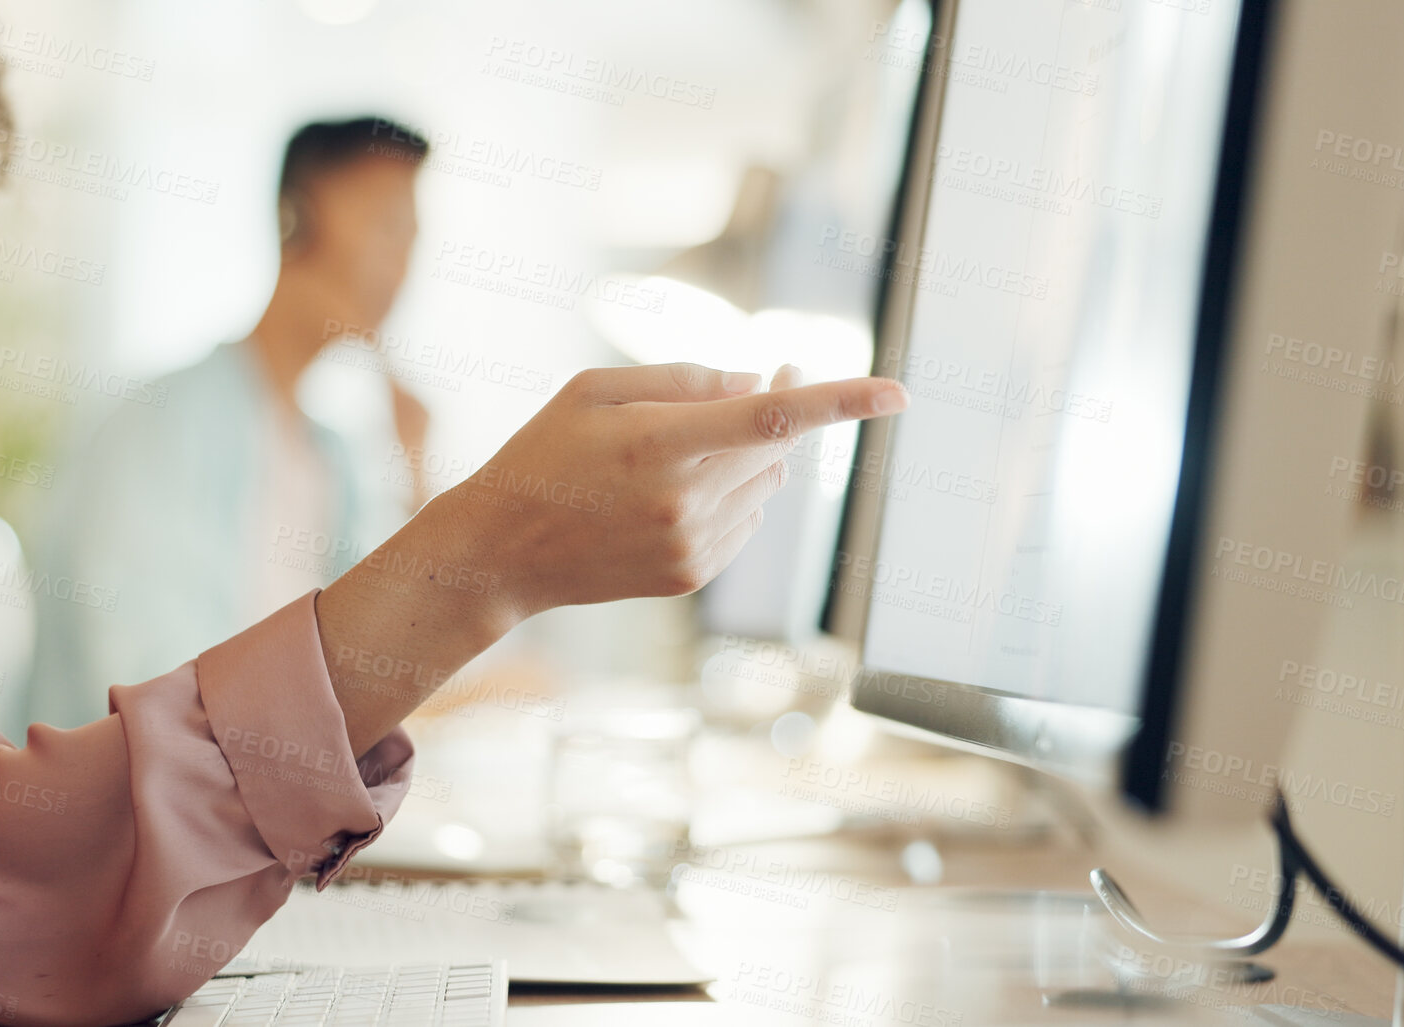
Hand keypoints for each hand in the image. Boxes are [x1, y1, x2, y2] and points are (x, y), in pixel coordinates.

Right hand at [452, 362, 905, 613]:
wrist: (504, 551)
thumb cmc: (545, 454)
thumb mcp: (594, 389)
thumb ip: (681, 379)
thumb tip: (758, 384)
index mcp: (659, 445)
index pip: (772, 418)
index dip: (842, 402)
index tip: (899, 393)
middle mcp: (685, 501)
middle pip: (779, 446)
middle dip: (789, 406)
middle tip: (780, 368)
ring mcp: (692, 546)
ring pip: (769, 484)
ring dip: (755, 454)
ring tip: (690, 446)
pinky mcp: (693, 574)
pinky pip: (747, 521)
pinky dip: (734, 495)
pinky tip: (677, 493)